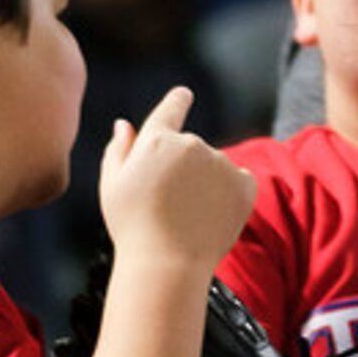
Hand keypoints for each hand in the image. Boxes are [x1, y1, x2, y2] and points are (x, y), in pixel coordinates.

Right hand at [99, 86, 254, 268]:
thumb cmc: (132, 226)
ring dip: (206, 181)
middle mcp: (193, 144)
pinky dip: (230, 193)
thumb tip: (124, 123)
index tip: (184, 93)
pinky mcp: (244, 185)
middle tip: (167, 201)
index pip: (171, 110)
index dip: (177, 101)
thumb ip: (119, 150)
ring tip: (187, 214)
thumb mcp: (113, 185)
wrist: (168, 263)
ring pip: (215, 166)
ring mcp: (221, 163)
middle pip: (190, 147)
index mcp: (158, 139)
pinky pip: (239, 180)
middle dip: (182, 167)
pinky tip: (212, 214)